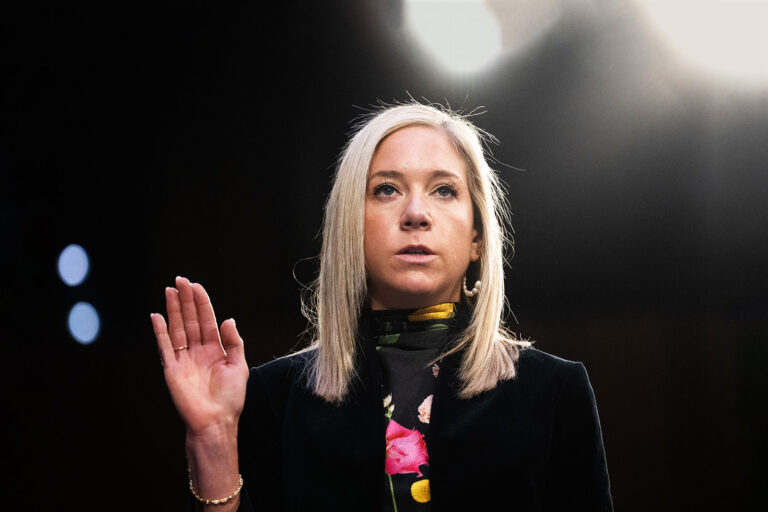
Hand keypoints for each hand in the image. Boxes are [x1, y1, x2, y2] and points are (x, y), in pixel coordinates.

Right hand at [151, 276, 248, 435]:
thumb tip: (228, 319)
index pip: (206, 320)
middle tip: (180, 280)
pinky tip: (157, 316)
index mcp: (215, 349)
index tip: (196, 286)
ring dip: (173, 309)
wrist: (216, 421)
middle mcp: (198, 351)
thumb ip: (234, 342)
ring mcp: (184, 359)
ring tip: (170, 290)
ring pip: (177, 328)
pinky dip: (160, 331)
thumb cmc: (230, 398)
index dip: (201, 303)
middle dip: (186, 300)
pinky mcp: (172, 369)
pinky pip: (165, 346)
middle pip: (190, 320)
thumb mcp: (239, 366)